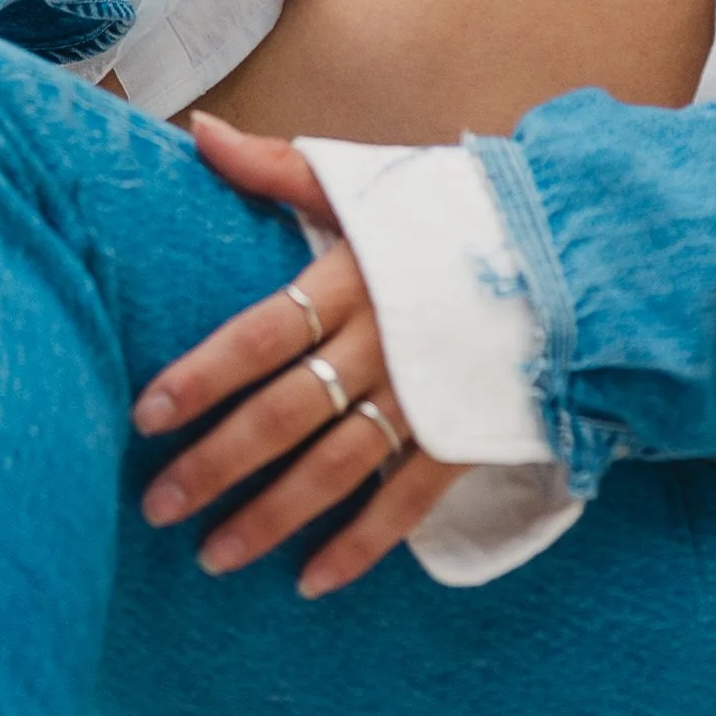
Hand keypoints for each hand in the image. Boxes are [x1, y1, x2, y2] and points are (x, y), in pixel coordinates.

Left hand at [132, 118, 466, 598]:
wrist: (571, 246)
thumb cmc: (448, 213)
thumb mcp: (363, 182)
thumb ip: (274, 167)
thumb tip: (196, 133)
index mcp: (354, 275)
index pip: (261, 332)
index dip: (202, 376)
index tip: (144, 416)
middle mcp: (386, 340)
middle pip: (288, 411)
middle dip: (218, 463)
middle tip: (157, 506)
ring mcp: (429, 393)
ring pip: (339, 466)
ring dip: (274, 516)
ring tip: (213, 556)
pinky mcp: (467, 432)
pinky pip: (409, 501)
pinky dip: (363, 545)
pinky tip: (311, 582)